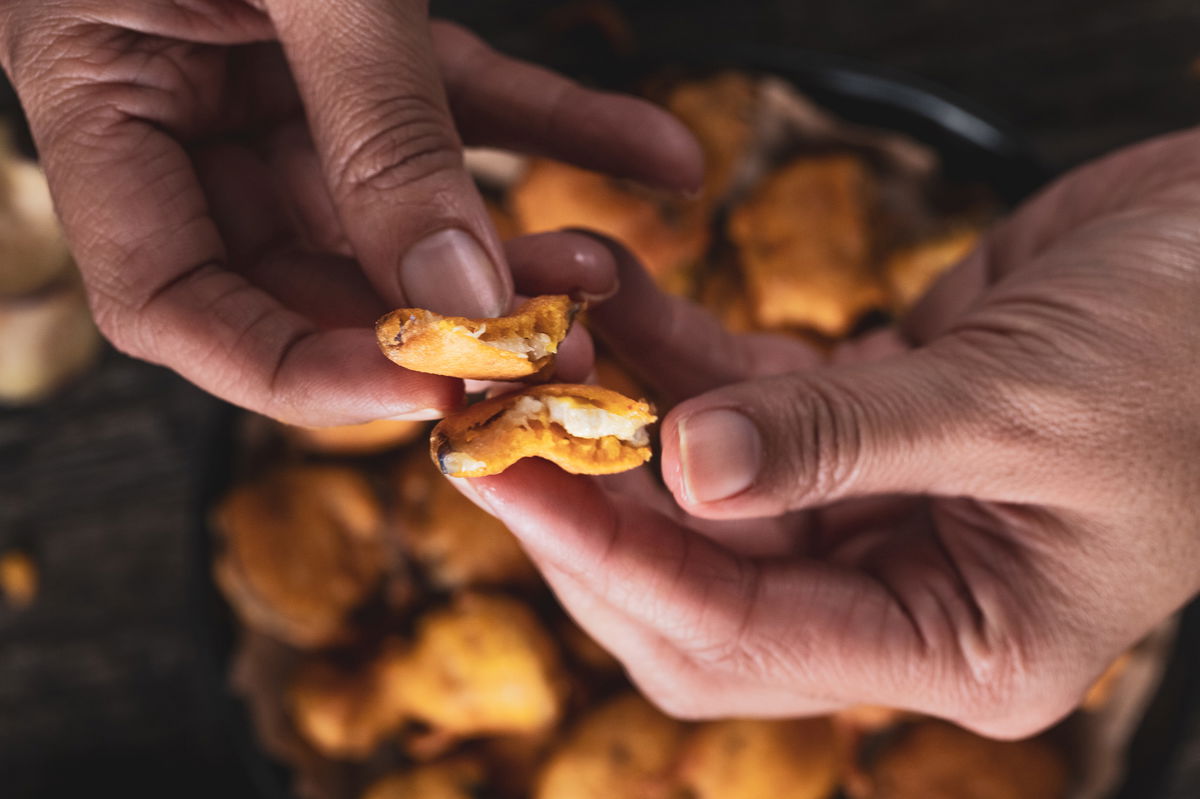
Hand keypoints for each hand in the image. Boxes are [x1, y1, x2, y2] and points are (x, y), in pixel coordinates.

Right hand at [0, 0, 700, 422]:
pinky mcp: (367, 36)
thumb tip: (459, 298)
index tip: (425, 389)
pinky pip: (466, 103)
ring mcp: (277, 74)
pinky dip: (559, 126)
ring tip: (612, 271)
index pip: (175, 303)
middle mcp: (184, 104)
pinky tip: (659, 158)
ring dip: (509, 244)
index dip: (294, 368)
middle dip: (431, 324)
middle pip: (301, 272)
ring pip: (394, 208)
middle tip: (551, 354)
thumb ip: (377, 127)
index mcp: (100, 94)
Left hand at [460, 129, 1199, 737]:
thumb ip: (841, 443)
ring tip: (536, 324)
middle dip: (590, 496)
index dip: (616, 561)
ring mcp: (879, 508)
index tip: (512, 479)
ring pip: (702, 483)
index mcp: (962, 645)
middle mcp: (906, 592)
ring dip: (615, 404)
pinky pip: (739, 397)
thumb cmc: (1195, 347)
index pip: (741, 638)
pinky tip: (609, 285)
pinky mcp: (864, 422)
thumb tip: (684, 471)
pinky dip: (670, 348)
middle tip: (492, 411)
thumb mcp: (1019, 405)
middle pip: (695, 581)